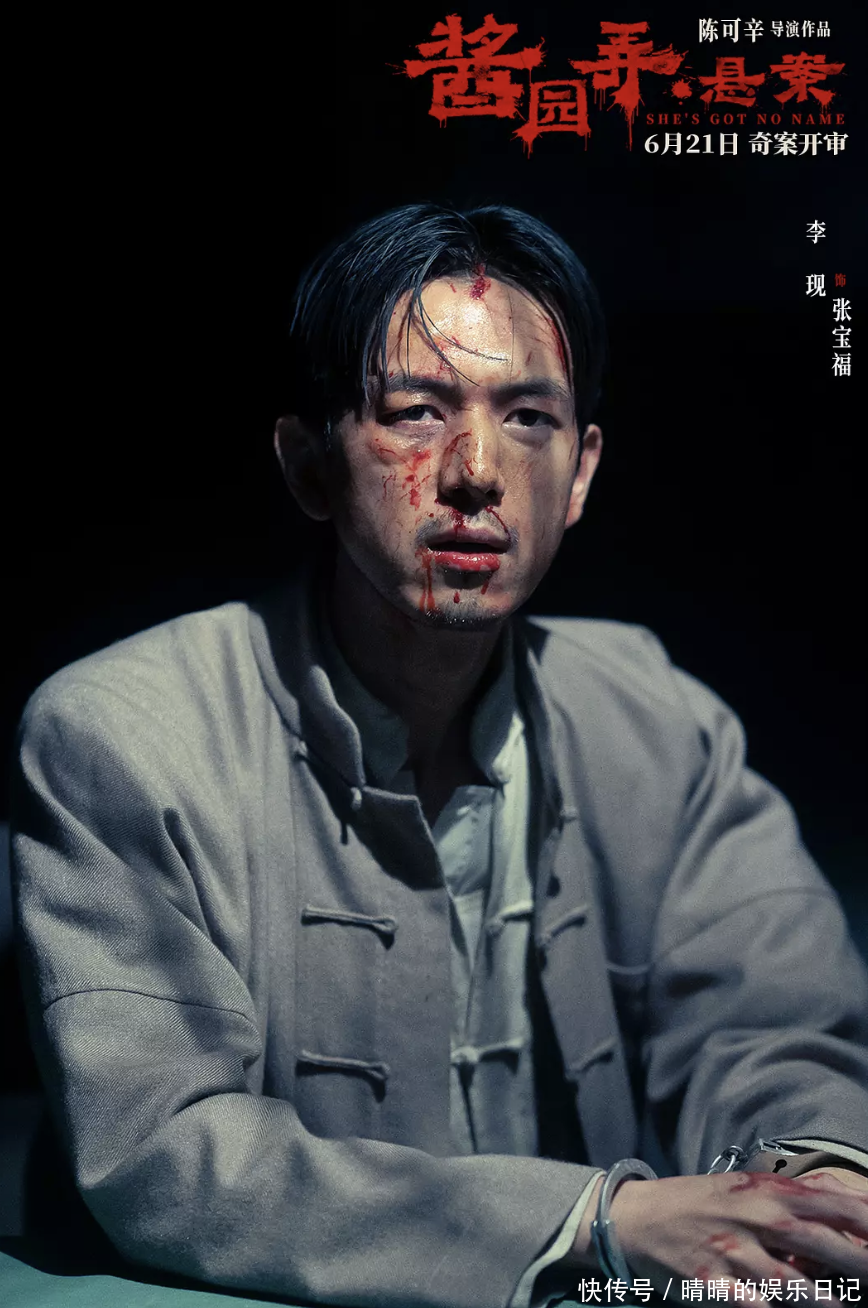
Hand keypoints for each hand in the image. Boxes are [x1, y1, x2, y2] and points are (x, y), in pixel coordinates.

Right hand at [570, 1171, 867, 1300]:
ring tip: (845, 1304)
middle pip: (816, 1242)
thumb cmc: (697, 1203)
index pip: (825, 1202)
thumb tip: (840, 1209)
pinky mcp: (711, 1284)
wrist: (636, 1217)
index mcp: (760, 1192)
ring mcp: (731, 1252)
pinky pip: (749, 1303)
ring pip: (788, 1280)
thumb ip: (786, 1201)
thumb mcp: (741, 1190)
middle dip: (857, 1261)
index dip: (862, 1216)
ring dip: (822, 1297)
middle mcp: (750, 1219)